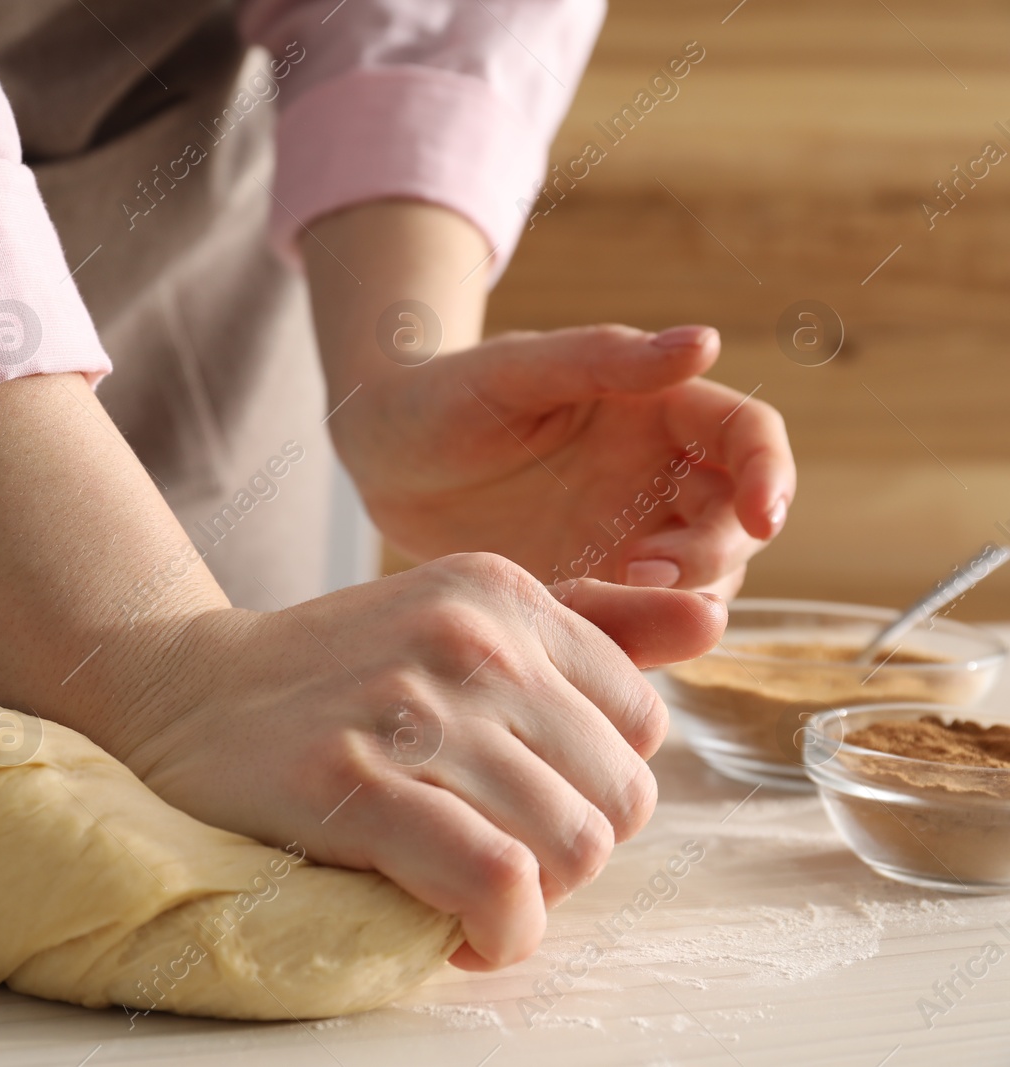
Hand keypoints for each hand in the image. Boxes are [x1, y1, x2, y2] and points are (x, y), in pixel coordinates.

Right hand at [118, 555, 726, 971]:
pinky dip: (501, 933)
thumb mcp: (457, 616)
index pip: (641, 725)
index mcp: (501, 593)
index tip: (527, 805)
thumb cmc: (335, 673)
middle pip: (620, 800)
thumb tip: (711, 621)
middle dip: (571, 857)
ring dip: (533, 905)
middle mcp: (468, 638)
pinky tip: (462, 932)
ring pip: (572, 851)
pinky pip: (497, 885)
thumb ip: (586, 623)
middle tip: (498, 859)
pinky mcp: (354, 785)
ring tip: (474, 895)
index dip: (592, 788)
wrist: (184, 694)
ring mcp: (409, 707)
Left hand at [299, 199, 794, 597]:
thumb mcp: (513, 370)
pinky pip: (636, 626)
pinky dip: (625, 636)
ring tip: (602, 599)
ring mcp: (631, 540)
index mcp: (659, 409)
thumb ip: (603, 359)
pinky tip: (574, 627)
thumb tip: (702, 343)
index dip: (770, 475)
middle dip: (713, 554)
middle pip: (736, 525)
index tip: (761, 516)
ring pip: (699, 586)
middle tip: (641, 572)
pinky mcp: (594, 592)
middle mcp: (660, 478)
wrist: (383, 460)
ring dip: (677, 605)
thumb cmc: (445, 393)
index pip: (749, 437)